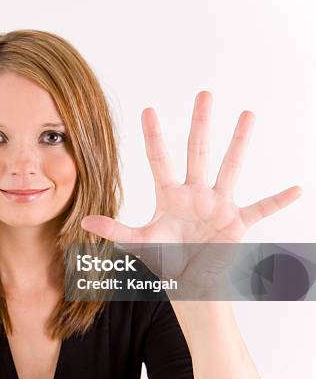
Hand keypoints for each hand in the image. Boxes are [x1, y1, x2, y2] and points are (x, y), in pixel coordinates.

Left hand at [80, 91, 301, 297]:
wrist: (191, 285)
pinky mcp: (237, 224)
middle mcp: (195, 193)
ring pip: (229, 167)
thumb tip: (84, 222)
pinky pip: (260, 209)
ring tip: (247, 115)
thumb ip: (115, 231)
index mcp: (169, 196)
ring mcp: (218, 206)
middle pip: (197, 151)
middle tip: (204, 93)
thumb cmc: (166, 260)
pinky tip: (296, 189)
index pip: (159, 159)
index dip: (153, 136)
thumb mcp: (141, 243)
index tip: (148, 110)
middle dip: (200, 123)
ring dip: (238, 143)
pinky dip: (277, 201)